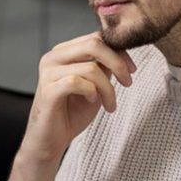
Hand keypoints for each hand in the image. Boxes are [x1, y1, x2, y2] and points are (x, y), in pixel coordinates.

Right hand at [21, 32, 136, 163]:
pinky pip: (77, 82)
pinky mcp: (48, 90)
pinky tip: (93, 102)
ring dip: (108, 88)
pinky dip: (92, 92)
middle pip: (94, 44)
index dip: (119, 51)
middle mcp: (53, 57)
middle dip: (118, 63)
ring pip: (91, 68)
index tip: (132, 70)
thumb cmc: (71, 114)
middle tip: (128, 82)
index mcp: (63, 52)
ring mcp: (48, 73)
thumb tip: (121, 54)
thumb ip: (103, 68)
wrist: (50, 141)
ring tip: (110, 104)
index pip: (96, 38)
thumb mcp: (95, 86)